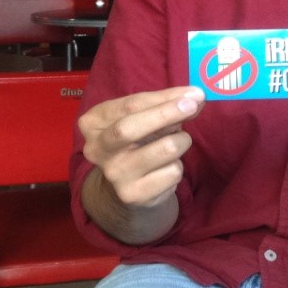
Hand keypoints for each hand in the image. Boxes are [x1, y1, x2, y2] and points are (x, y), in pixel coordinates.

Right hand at [79, 85, 203, 210]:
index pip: (130, 104)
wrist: (128, 189)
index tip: (193, 93)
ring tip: (177, 143)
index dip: (164, 97)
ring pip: (163, 149)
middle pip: (130, 127)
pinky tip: (166, 168)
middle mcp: (96, 149)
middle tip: (194, 105)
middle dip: (167, 113)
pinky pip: (172, 172)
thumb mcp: (144, 119)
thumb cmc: (138, 142)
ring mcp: (114, 174)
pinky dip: (178, 165)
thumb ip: (165, 105)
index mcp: (93, 122)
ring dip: (181, 141)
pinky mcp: (133, 195)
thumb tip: (194, 97)